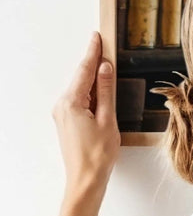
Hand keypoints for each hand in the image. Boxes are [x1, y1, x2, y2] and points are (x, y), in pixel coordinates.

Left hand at [52, 32, 120, 203]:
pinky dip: (91, 89)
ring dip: (93, 76)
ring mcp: (63, 114)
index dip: (93, 52)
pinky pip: (79, 98)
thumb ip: (106, 90)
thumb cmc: (98, 153)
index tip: (97, 36)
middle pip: (81, 77)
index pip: (85, 70)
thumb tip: (106, 66)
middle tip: (104, 43)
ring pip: (81, 87)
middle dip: (93, 61)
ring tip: (107, 62)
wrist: (86, 180)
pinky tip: (102, 86)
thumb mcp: (107, 118)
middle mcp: (62, 106)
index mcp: (71, 103)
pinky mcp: (67, 121)